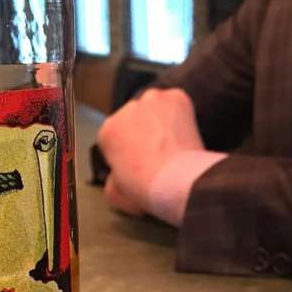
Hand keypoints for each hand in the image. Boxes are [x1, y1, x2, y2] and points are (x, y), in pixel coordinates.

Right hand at [97, 88, 203, 215]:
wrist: (178, 182)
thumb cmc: (146, 189)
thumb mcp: (114, 194)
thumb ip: (111, 180)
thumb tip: (117, 177)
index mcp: (108, 130)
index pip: (115, 136)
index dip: (126, 150)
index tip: (136, 162)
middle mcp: (127, 108)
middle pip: (135, 119)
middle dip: (143, 132)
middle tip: (156, 154)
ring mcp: (152, 100)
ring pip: (155, 108)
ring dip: (160, 121)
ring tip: (171, 145)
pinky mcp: (177, 98)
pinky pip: (176, 104)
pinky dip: (180, 116)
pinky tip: (183, 135)